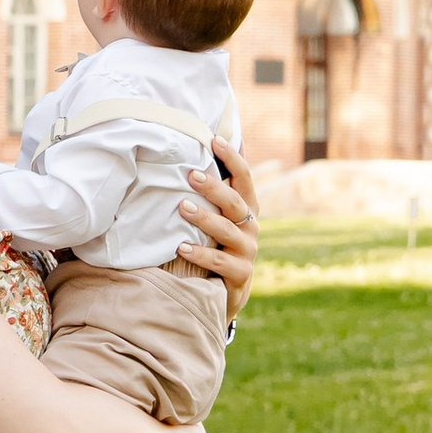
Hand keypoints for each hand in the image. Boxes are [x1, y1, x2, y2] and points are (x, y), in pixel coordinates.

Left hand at [171, 143, 258, 313]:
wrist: (224, 292)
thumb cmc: (216, 245)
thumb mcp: (218, 218)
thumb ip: (213, 192)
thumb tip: (198, 150)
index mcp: (247, 208)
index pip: (244, 177)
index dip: (232, 158)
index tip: (214, 140)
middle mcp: (251, 227)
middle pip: (236, 202)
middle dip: (214, 187)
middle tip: (190, 175)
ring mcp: (247, 251)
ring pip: (227, 231)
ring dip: (205, 219)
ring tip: (182, 208)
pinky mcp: (240, 274)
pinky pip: (220, 262)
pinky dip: (200, 254)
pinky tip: (180, 247)